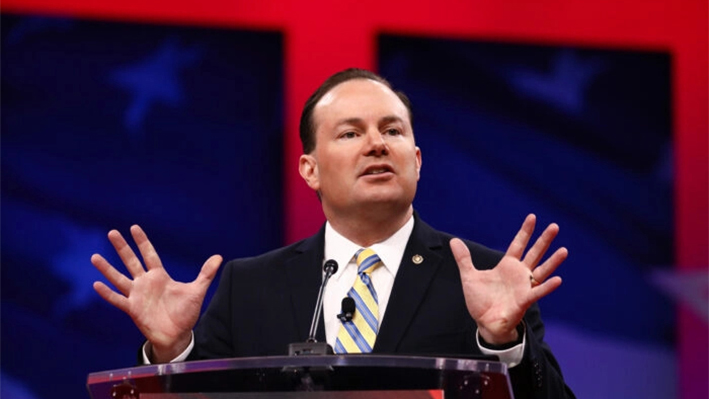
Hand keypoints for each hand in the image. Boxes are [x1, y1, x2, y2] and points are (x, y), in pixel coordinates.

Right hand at [91, 225, 221, 362]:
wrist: (177, 335)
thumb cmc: (185, 313)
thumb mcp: (197, 291)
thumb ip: (206, 274)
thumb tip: (219, 257)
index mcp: (160, 276)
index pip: (149, 254)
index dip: (142, 242)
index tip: (134, 227)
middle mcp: (146, 283)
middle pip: (131, 261)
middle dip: (122, 247)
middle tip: (112, 232)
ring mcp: (137, 296)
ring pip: (119, 278)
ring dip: (107, 269)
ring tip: (94, 257)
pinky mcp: (133, 309)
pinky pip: (118, 300)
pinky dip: (107, 293)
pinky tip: (97, 284)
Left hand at [450, 214, 566, 344]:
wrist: (485, 323)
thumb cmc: (480, 301)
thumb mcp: (469, 276)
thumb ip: (464, 259)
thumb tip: (454, 240)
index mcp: (507, 266)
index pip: (518, 244)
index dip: (525, 231)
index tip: (532, 217)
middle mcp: (519, 274)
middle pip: (534, 253)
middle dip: (544, 241)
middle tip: (555, 226)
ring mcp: (524, 287)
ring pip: (541, 271)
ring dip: (553, 261)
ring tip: (564, 250)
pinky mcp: (524, 300)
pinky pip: (538, 292)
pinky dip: (547, 287)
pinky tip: (558, 279)